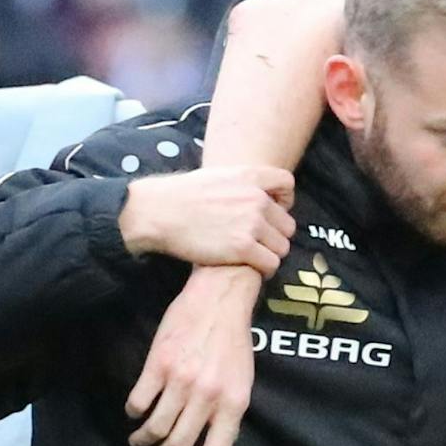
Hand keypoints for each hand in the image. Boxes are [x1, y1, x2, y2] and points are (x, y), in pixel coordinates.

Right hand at [119, 167, 296, 275]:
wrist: (157, 212)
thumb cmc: (180, 195)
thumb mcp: (216, 175)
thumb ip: (243, 182)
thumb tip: (260, 191)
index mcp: (251, 178)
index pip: (288, 186)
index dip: (284, 202)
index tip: (271, 212)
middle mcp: (257, 199)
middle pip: (288, 225)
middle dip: (275, 235)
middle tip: (256, 242)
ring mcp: (252, 224)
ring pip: (282, 247)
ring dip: (270, 254)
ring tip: (252, 256)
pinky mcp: (243, 248)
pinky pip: (271, 264)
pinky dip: (263, 269)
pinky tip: (250, 267)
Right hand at [125, 266, 262, 445]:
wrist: (220, 299)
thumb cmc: (234, 344)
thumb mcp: (242, 385)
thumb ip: (229, 422)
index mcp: (234, 403)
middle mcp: (208, 396)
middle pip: (179, 445)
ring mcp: (182, 380)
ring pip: (155, 427)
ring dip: (142, 442)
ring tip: (139, 443)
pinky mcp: (158, 364)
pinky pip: (138, 401)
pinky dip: (134, 414)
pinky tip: (135, 414)